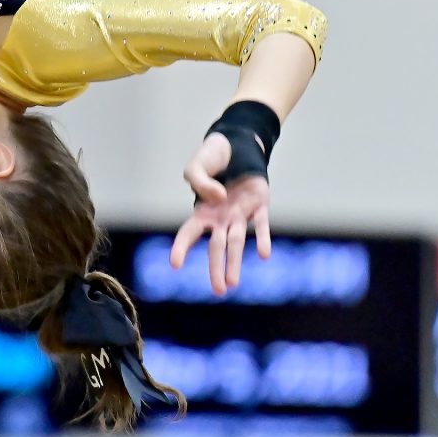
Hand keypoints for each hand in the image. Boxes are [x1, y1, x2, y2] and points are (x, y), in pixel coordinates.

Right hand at [170, 133, 271, 294]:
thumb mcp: (195, 167)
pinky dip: (262, 238)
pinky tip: (263, 254)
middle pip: (216, 247)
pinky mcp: (259, 206)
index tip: (175, 264)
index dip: (181, 247)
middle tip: (219, 291)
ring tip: (233, 283)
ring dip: (235, 262)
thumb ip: (201, 183)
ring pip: (236, 242)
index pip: (188, 233)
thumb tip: (218, 198)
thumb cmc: (211, 158)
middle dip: (216, 269)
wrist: (236, 145)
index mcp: (201, 211)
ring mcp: (239, 214)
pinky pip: (260, 225)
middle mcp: (220, 218)